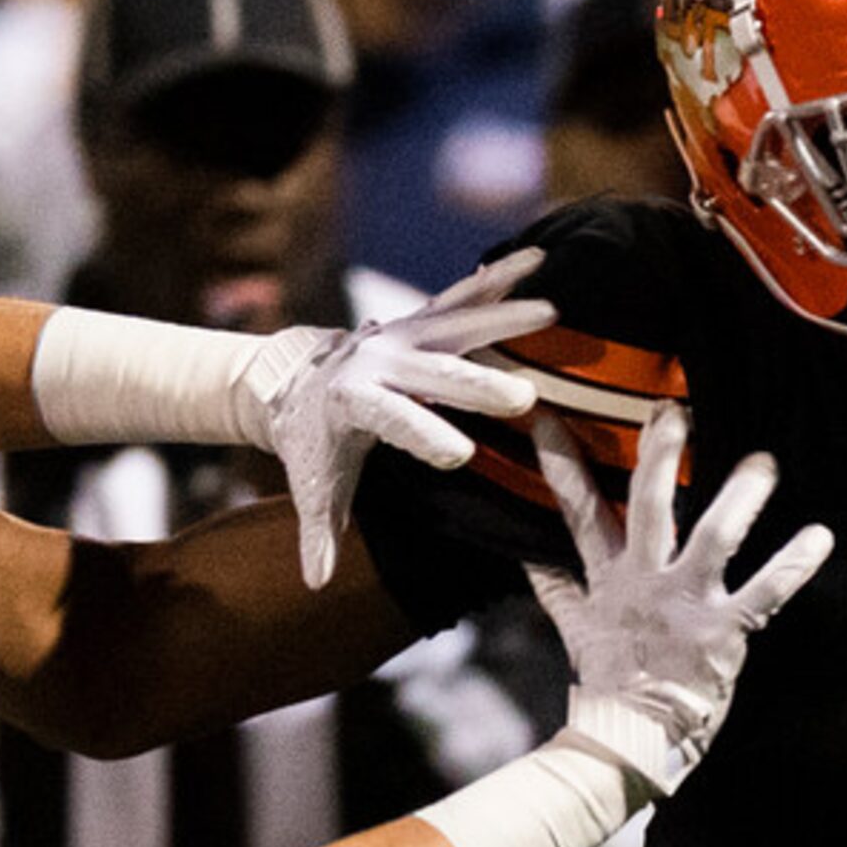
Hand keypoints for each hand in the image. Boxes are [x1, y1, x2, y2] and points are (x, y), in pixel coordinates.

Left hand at [237, 248, 557, 587]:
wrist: (294, 381)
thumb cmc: (312, 443)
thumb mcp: (314, 487)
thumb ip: (318, 533)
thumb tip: (316, 584)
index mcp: (353, 402)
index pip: (390, 420)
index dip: (422, 435)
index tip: (460, 456)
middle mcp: (379, 360)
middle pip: (435, 374)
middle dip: (478, 386)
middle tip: (523, 399)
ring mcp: (403, 334)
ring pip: (457, 324)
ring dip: (505, 318)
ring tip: (552, 313)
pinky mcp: (421, 320)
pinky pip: (462, 296)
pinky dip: (499, 279)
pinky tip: (538, 262)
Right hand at [526, 403, 832, 792]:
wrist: (631, 740)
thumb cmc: (609, 684)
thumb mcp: (575, 632)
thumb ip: (558, 588)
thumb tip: (529, 556)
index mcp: (610, 576)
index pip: (579, 508)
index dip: (561, 461)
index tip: (546, 417)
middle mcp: (646, 580)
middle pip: (651, 503)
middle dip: (661, 452)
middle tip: (674, 407)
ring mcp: (686, 603)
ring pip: (715, 536)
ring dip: (741, 496)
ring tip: (762, 463)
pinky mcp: (723, 630)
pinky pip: (766, 592)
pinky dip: (794, 564)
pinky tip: (820, 536)